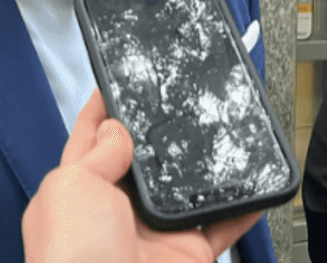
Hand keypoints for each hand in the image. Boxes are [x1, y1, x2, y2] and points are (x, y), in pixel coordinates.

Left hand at [22, 90, 262, 262]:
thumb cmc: (71, 257)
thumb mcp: (71, 186)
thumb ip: (96, 153)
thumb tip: (115, 129)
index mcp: (77, 192)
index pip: (89, 140)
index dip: (101, 110)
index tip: (116, 80)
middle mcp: (115, 212)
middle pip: (143, 164)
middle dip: (158, 138)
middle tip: (179, 105)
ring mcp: (152, 234)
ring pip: (186, 192)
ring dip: (204, 170)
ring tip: (220, 138)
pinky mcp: (185, 253)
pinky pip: (221, 227)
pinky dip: (241, 211)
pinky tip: (254, 192)